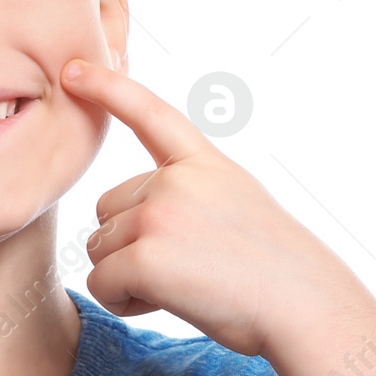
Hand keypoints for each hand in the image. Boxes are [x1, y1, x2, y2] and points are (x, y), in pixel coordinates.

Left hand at [60, 58, 346, 357]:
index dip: (107, 88)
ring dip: (127, 276)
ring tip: (187, 287)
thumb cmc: (276, 272)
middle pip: (107, 210)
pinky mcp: (144, 258)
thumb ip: (188, 193)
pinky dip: (125, 303)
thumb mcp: (238, 204)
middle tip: (188, 268)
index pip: (148, 114)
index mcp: (203, 164)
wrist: (304, 306)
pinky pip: (101, 283)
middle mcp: (176, 180)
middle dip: (129, 245)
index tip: (71, 70)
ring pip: (100, 249)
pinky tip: (171, 303)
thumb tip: (126, 216)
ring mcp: (158, 215)